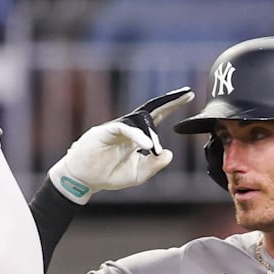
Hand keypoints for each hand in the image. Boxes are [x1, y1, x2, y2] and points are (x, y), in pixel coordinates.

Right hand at [48, 87, 193, 203]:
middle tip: (187, 93)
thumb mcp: (138, 174)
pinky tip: (147, 145)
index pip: (158, 116)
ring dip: (151, 132)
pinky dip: (137, 136)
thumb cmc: (108, 174)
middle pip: (151, 110)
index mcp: (137, 136)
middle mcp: (128, 128)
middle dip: (169, 101)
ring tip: (155, 147)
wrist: (84, 180)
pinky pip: (124, 129)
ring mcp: (116, 128)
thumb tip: (169, 153)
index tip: (190, 95)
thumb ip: (154, 165)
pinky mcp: (104, 132)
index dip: (173, 106)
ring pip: (139, 121)